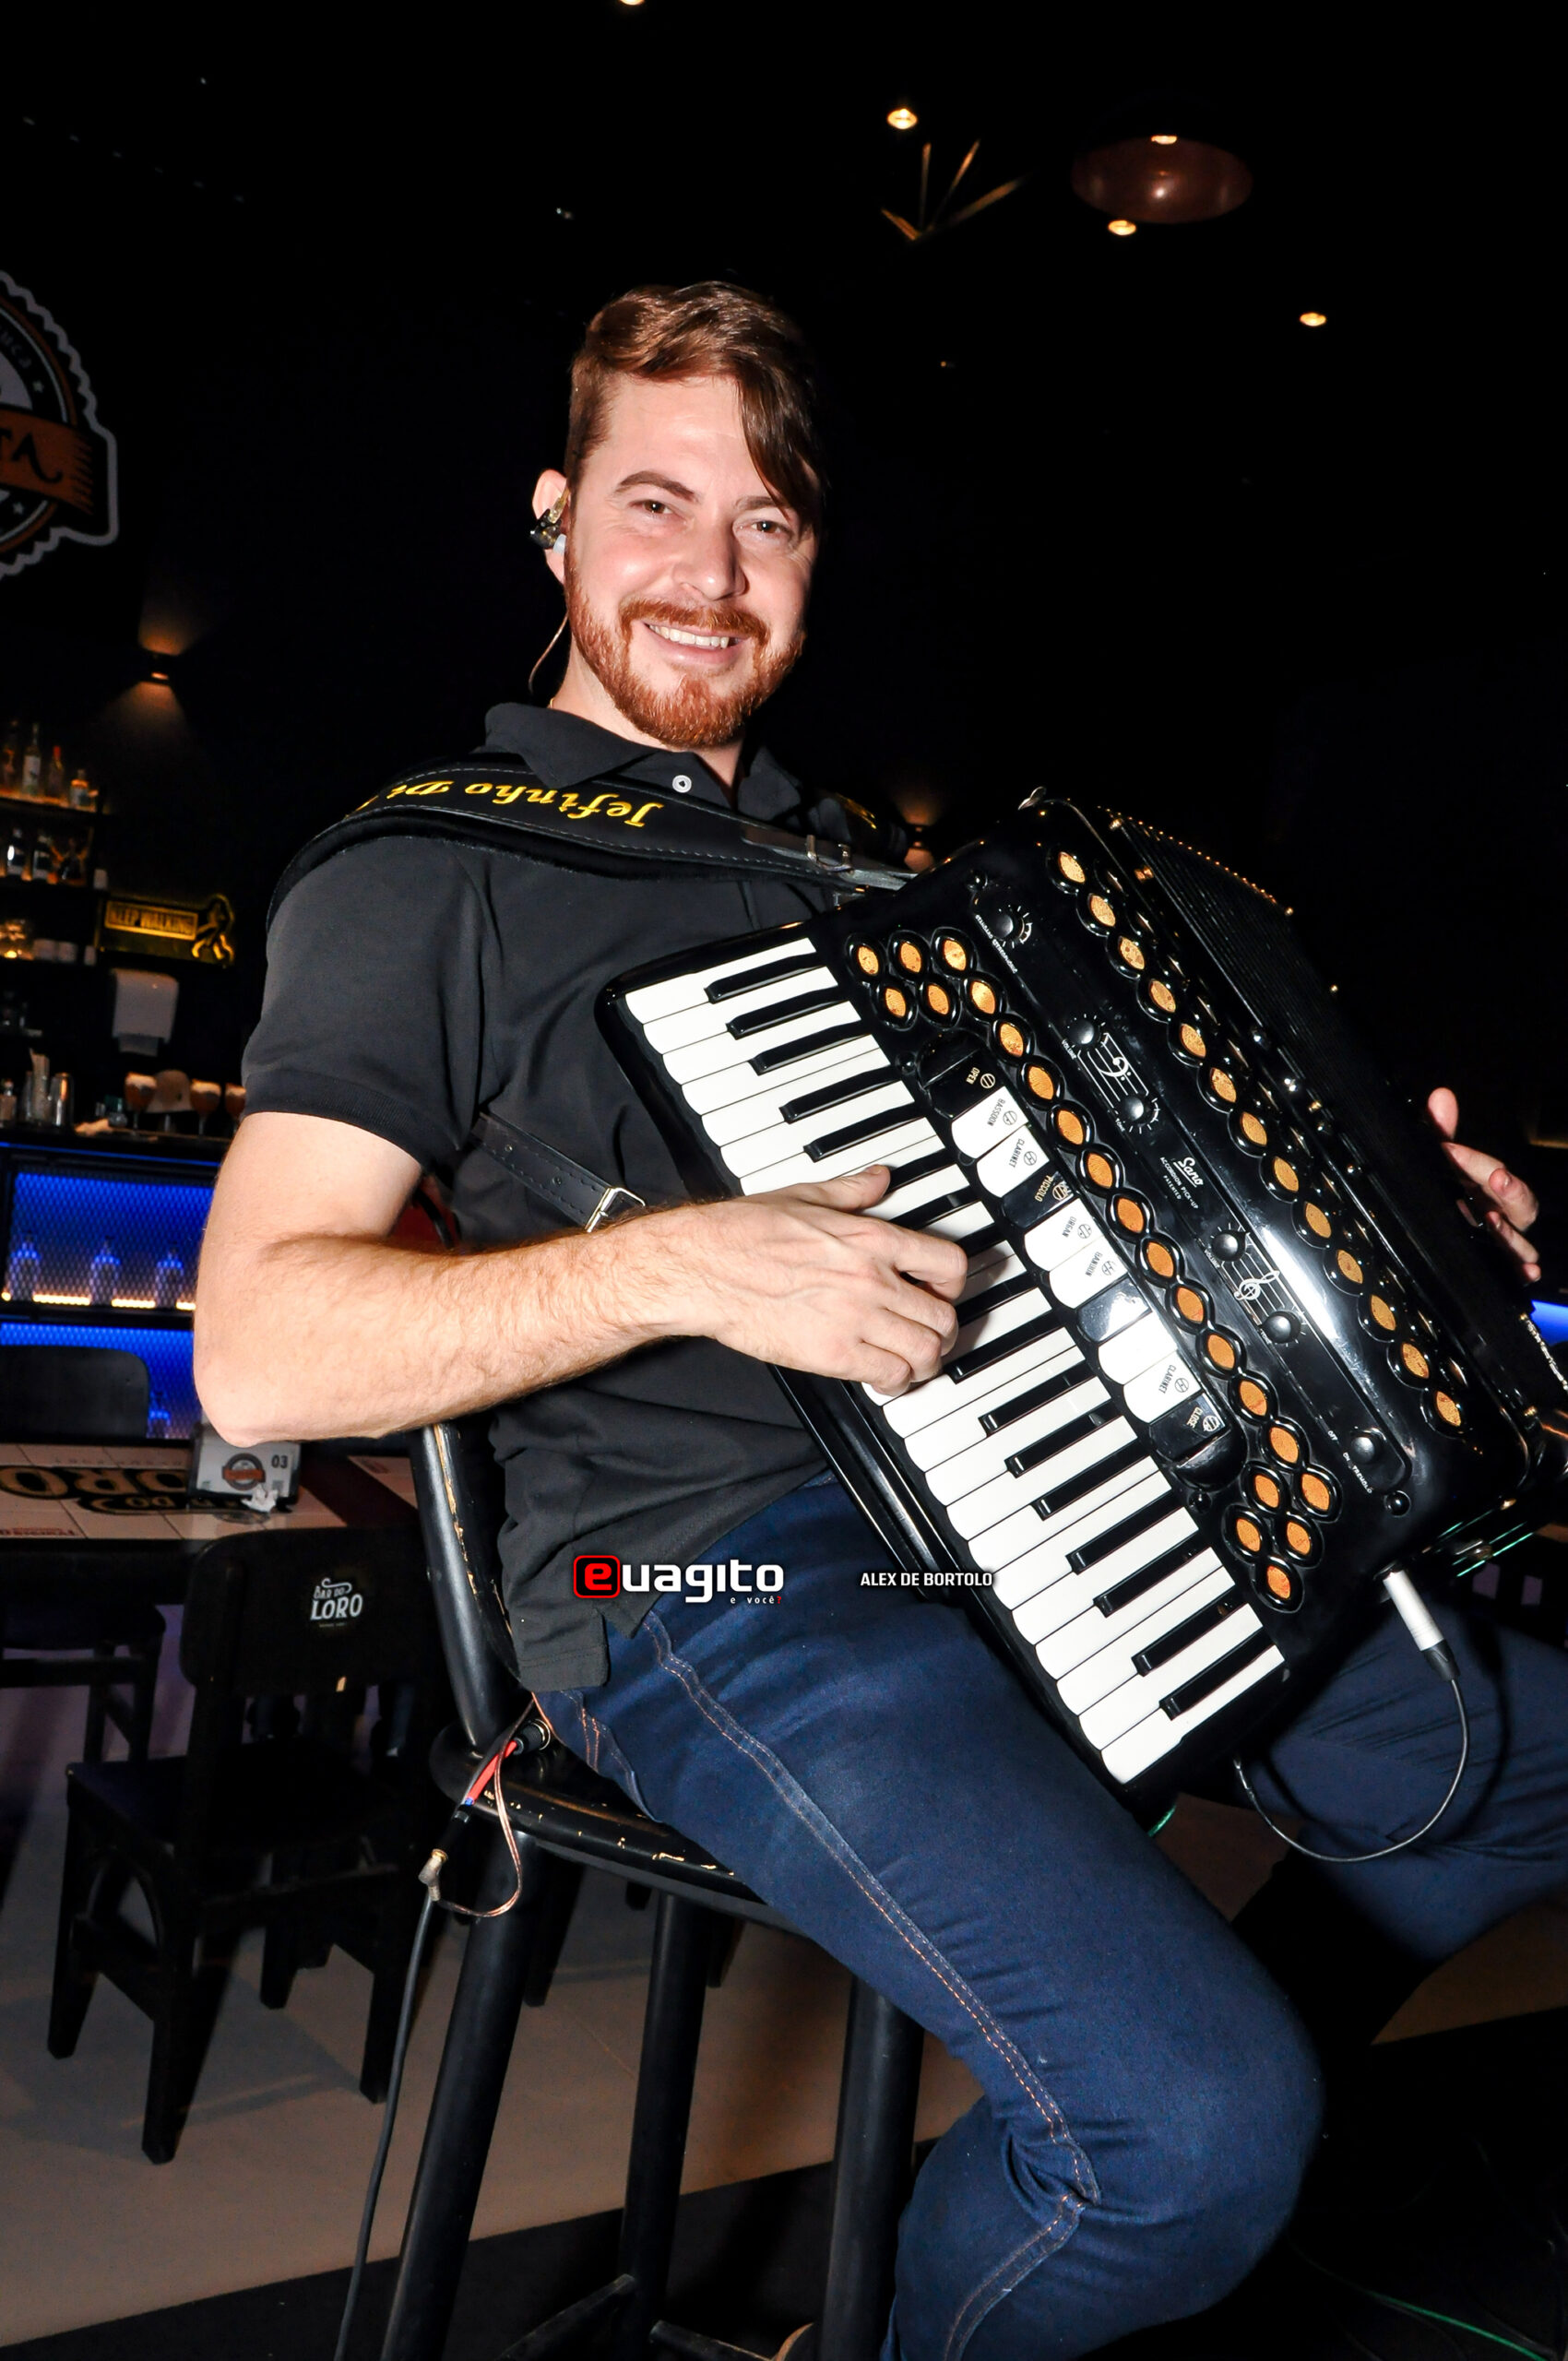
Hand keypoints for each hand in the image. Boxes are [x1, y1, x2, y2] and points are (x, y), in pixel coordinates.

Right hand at [633, 1165, 970, 1392]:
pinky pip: (890, 1376)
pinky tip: (886, 1377)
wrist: (705, 1266)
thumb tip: (878, 1178)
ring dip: (926, 1360)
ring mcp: (855, 1319)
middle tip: (931, 1333)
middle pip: (943, 1316)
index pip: (948, 1264)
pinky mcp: (832, 1353)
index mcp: (871, 1238)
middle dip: (943, 1330)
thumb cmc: (743, 1233)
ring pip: (925, 1352)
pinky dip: (897, 1381)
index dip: (954, 1283)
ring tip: (914, 1360)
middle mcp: (873, 1279)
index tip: (944, 1290)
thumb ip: (852, 1191)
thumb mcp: (806, 1196)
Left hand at [1427, 1087, 1540, 1282]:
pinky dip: (1525, 1271)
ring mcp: (1507, 1240)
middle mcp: (1505, 1213)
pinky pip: (1518, 1271)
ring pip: (1521, 1239)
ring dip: (1510, 1233)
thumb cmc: (1457, 1191)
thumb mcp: (1448, 1163)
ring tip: (1493, 1223)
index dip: (1474, 1160)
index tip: (1451, 1149)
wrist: (1450, 1234)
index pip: (1490, 1169)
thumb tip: (1441, 1095)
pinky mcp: (1503, 1266)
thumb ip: (1443, 1132)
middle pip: (1520, 1202)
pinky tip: (1528, 1272)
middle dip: (1511, 1189)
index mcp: (1491, 1186)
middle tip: (1497, 1177)